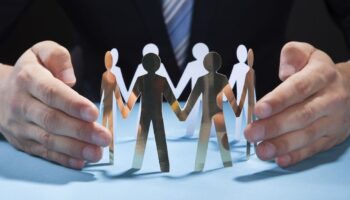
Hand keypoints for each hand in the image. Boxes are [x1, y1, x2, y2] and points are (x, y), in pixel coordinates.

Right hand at [0, 41, 110, 168]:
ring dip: (75, 148)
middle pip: (52, 120)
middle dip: (80, 130)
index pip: (51, 93)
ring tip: (97, 152)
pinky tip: (81, 161)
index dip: (72, 104)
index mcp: (29, 79)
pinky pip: (44, 152)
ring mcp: (21, 126)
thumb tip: (70, 78)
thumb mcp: (40, 52)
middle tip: (104, 137)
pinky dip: (63, 159)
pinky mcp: (24, 142)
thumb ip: (57, 57)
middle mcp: (22, 104)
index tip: (93, 113)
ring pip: (48, 140)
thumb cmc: (30, 71)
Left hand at [244, 42, 349, 166]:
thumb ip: (292, 55)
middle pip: (301, 115)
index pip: (299, 88)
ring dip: (282, 145)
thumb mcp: (308, 53)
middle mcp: (331, 99)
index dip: (278, 100)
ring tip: (261, 150)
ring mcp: (333, 121)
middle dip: (274, 126)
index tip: (259, 110)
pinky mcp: (332, 138)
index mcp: (321, 76)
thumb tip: (284, 71)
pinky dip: (296, 156)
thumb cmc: (318, 72)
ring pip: (307, 135)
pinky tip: (279, 160)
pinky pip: (314, 148)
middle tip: (251, 133)